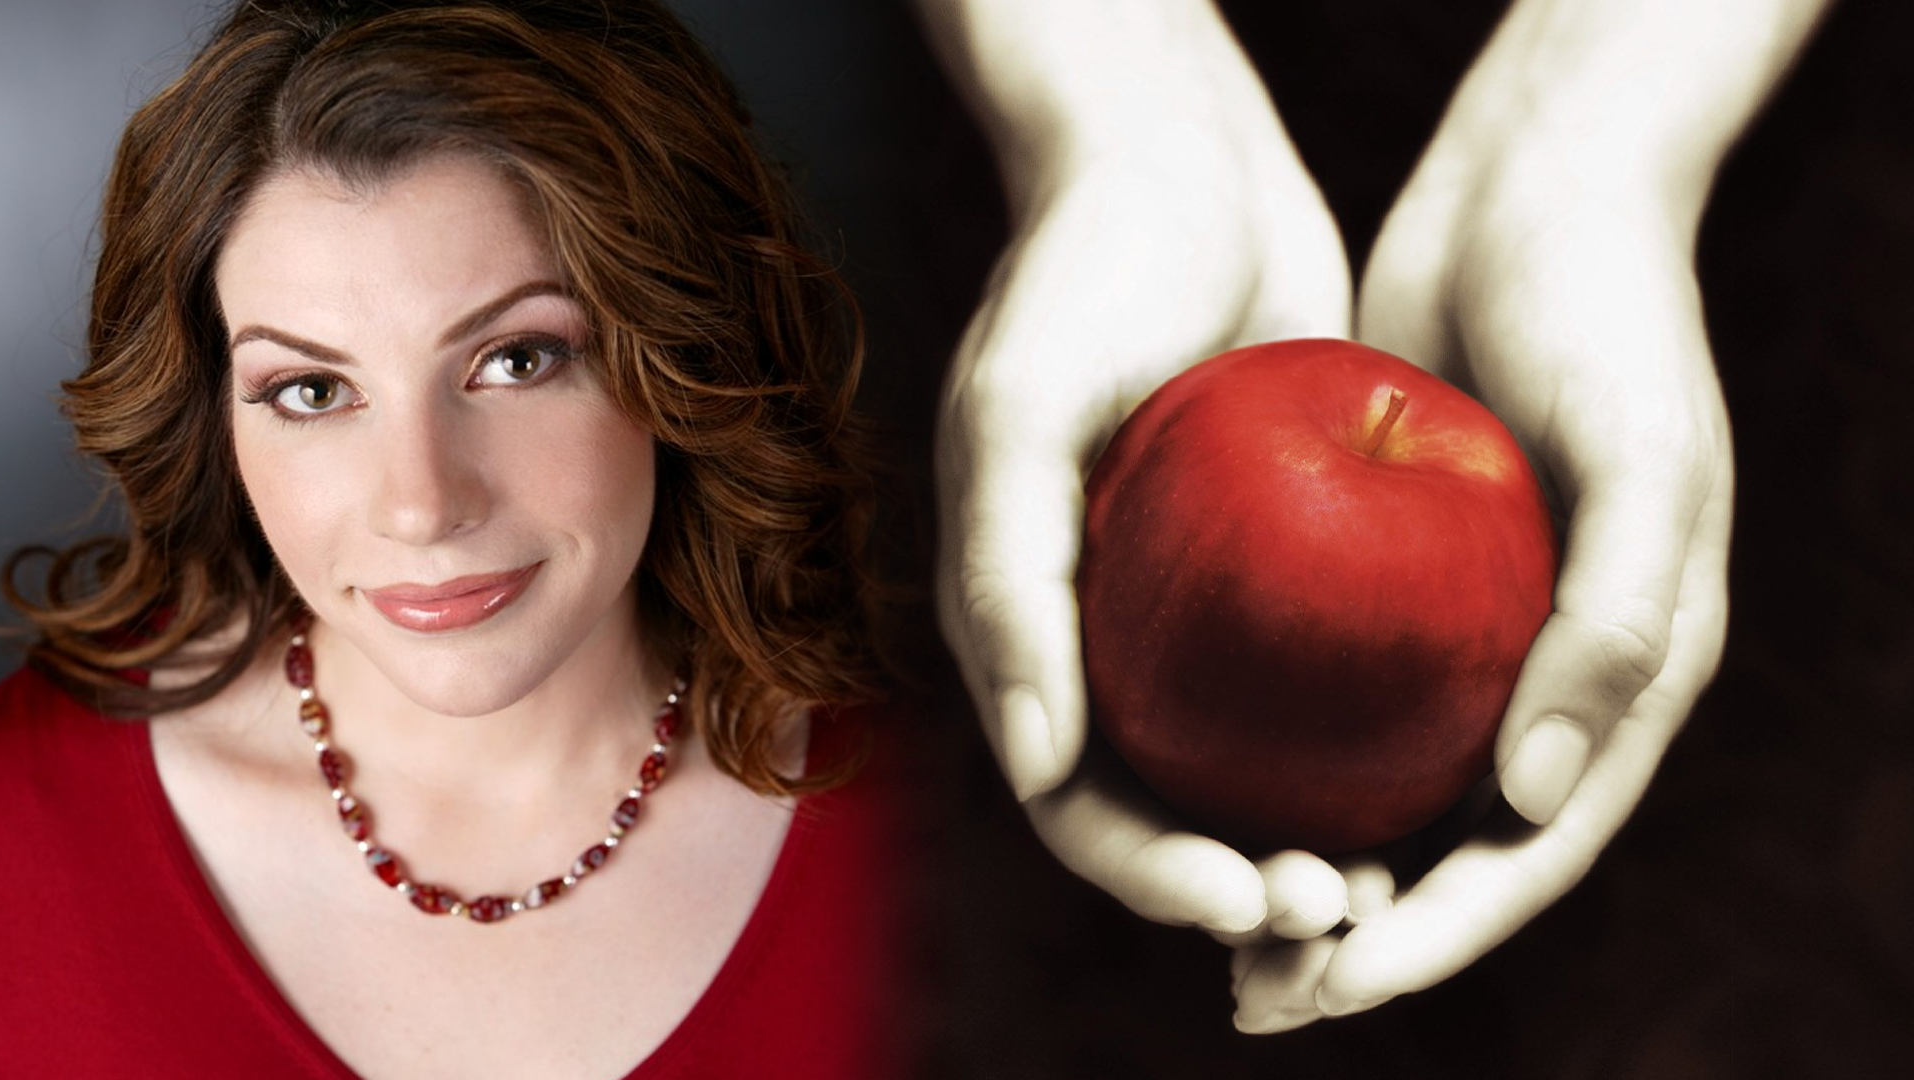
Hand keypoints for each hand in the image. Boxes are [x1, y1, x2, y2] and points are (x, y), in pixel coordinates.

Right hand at [930, 3, 1354, 935]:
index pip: (1074, 797)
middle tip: (1342, 903)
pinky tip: (1434, 770)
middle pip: (1166, 808)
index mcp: (1022, 628)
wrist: (1183, 164)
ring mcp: (1188, 610)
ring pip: (1246, 769)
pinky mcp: (1271, 572)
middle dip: (1240, 884)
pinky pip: (1312, 685)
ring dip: (1305, 839)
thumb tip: (1036, 764)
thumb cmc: (1083, 274)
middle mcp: (1102, 640)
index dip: (1149, 871)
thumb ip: (1005, 581)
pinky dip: (1356, 746)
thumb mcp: (1025, 411)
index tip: (1250, 895)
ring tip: (1393, 877)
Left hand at [1232, 137, 1734, 1031]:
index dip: (1438, 937)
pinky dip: (1266, 757)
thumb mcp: (1647, 463)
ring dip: (1297, 867)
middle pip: (1442, 853)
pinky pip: (1320, 697)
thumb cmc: (1610, 320)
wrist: (1528, 200)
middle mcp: (1539, 680)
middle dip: (1353, 939)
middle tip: (1247, 993)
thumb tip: (1529, 802)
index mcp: (1626, 687)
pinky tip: (1185, 787)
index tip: (1335, 982)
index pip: (1527, 856)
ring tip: (1206, 927)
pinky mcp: (1382, 585)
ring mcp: (1458, 637)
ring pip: (1372, 792)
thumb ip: (1612, 629)